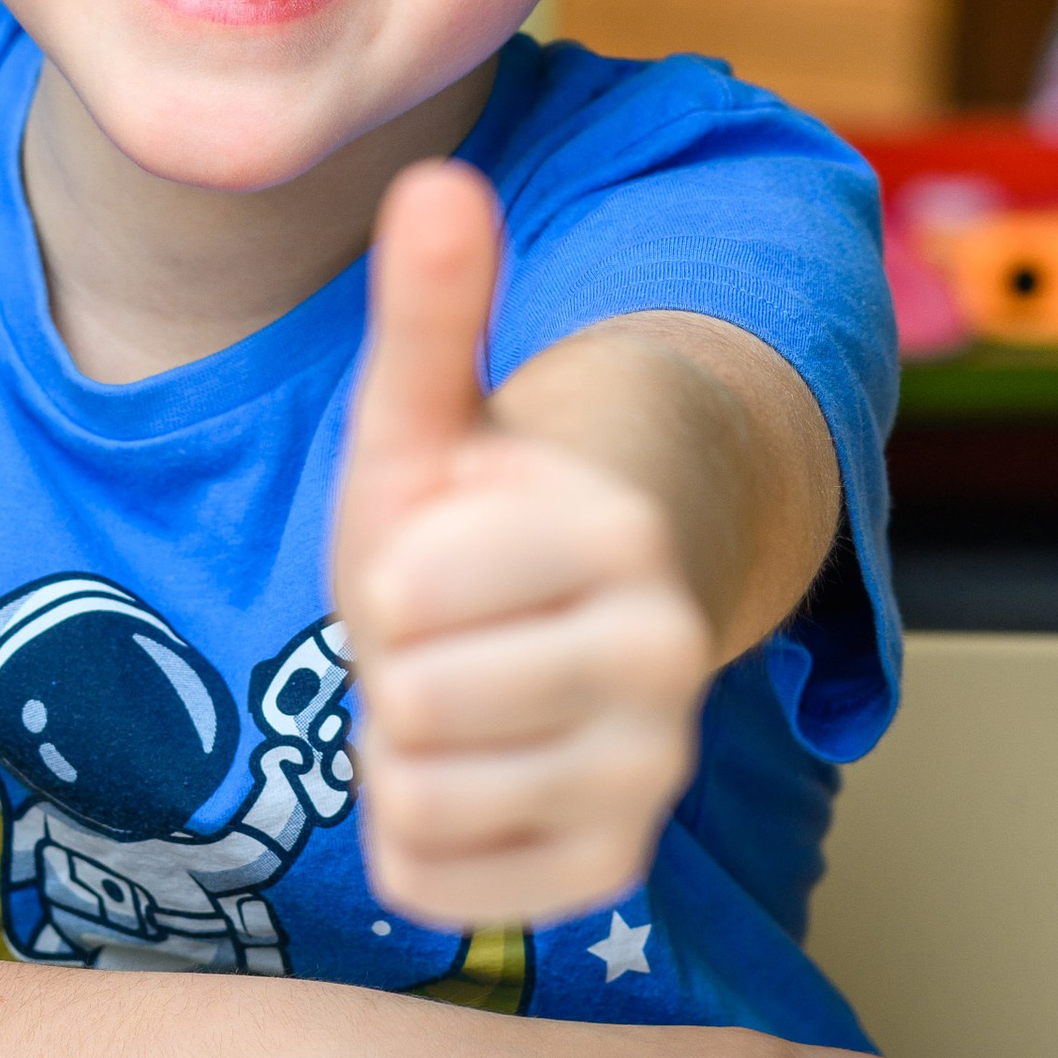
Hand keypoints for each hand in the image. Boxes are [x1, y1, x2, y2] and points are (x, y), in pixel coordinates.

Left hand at [334, 161, 714, 930]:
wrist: (547, 617)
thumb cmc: (471, 509)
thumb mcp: (426, 411)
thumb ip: (431, 305)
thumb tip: (439, 178)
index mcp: (619, 532)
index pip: (410, 597)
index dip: (391, 574)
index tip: (442, 550)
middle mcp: (665, 656)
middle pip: (413, 699)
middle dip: (395, 664)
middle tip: (444, 634)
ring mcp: (651, 773)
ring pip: (419, 794)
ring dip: (403, 747)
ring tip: (455, 692)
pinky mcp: (612, 869)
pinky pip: (435, 879)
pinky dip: (414, 836)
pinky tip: (462, 772)